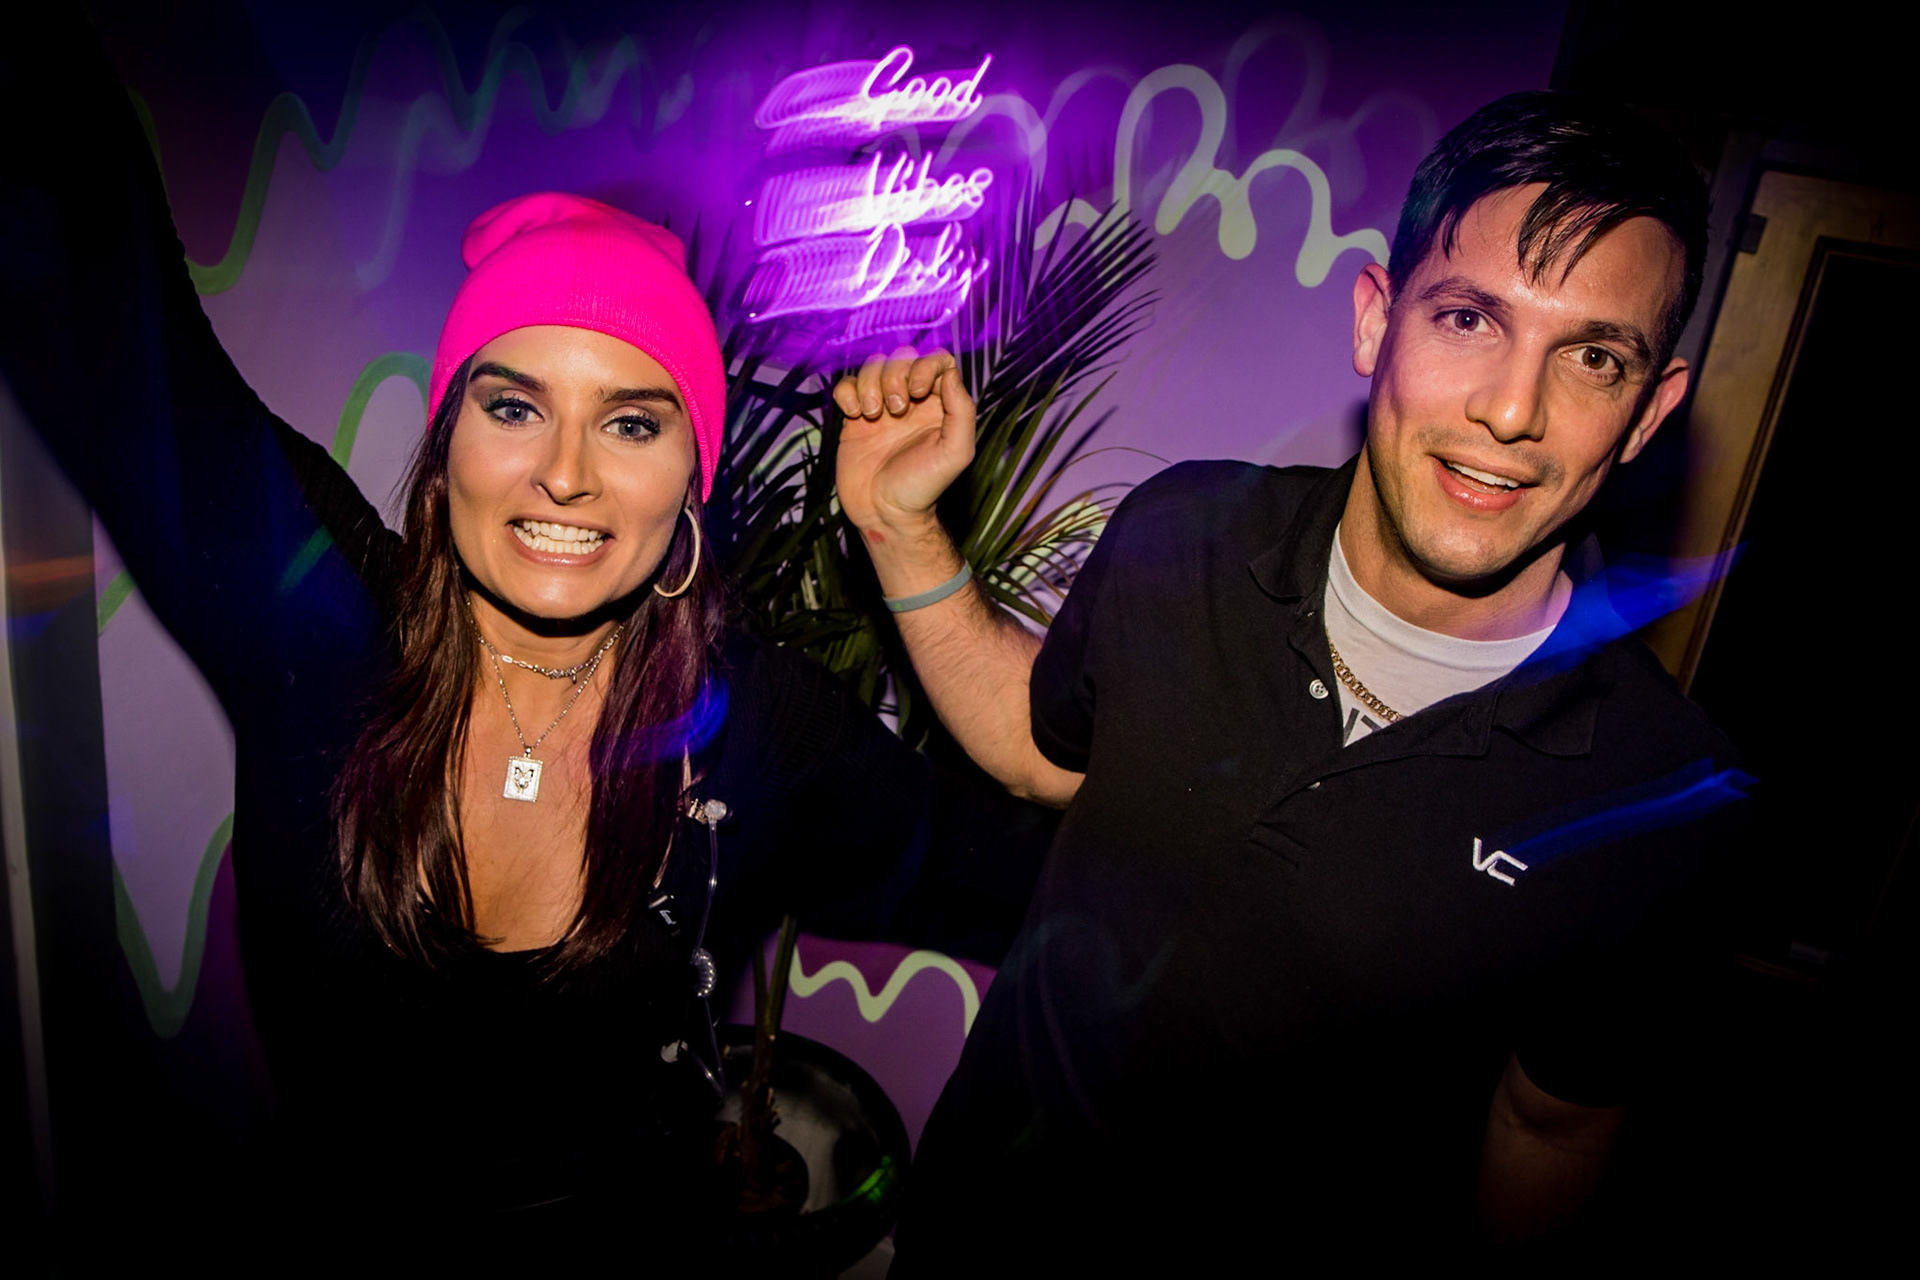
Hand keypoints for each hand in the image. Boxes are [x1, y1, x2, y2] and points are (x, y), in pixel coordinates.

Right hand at [833, 347, 974, 535]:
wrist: (884, 513)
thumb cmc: (923, 487)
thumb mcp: (956, 452)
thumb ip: (962, 410)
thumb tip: (950, 371)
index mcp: (939, 404)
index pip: (937, 360)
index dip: (925, 365)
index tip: (918, 392)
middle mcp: (912, 401)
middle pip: (902, 357)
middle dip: (895, 375)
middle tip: (895, 410)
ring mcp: (881, 406)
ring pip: (872, 366)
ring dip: (870, 383)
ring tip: (872, 414)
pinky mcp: (855, 417)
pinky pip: (847, 384)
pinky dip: (848, 392)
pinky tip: (855, 416)